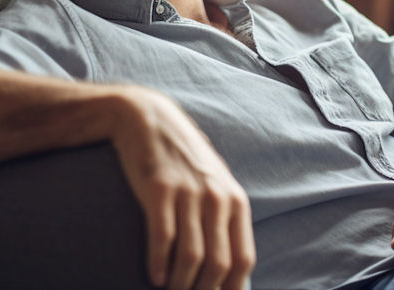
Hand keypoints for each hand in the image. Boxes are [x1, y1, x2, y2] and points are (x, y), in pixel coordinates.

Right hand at [110, 86, 254, 289]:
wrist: (150, 119)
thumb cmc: (182, 159)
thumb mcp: (213, 184)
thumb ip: (223, 219)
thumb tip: (226, 268)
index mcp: (235, 200)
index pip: (243, 259)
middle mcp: (217, 197)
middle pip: (219, 263)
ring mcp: (189, 192)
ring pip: (192, 256)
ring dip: (181, 285)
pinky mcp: (160, 188)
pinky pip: (163, 237)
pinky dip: (159, 264)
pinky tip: (155, 277)